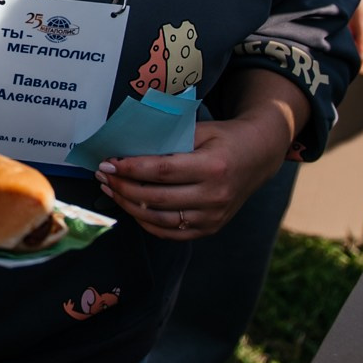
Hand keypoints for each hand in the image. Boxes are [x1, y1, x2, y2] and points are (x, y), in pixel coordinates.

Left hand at [95, 106, 291, 240]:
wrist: (260, 156)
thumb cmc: (224, 138)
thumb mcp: (201, 129)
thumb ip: (168, 139)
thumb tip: (126, 147)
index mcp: (213, 166)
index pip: (162, 171)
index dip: (131, 169)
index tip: (108, 163)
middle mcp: (215, 195)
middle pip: (156, 198)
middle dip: (123, 188)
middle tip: (103, 176)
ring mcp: (214, 216)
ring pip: (160, 219)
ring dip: (129, 206)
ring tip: (111, 191)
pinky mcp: (211, 228)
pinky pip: (171, 232)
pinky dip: (147, 222)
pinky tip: (132, 207)